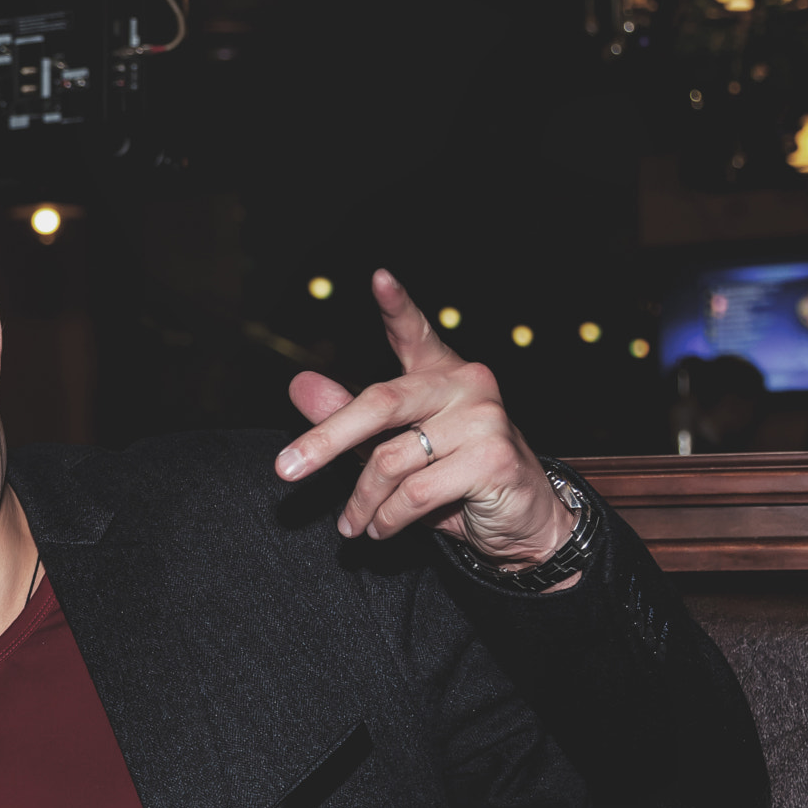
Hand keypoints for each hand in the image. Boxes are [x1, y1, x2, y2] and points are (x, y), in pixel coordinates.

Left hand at [272, 270, 578, 586]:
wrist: (521, 522)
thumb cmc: (452, 477)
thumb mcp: (395, 446)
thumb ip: (348, 417)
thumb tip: (298, 385)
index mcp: (442, 373)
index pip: (415, 332)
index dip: (397, 306)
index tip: (379, 278)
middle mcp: (467, 384)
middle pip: (380, 403)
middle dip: (326, 439)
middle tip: (285, 470)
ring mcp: (485, 419)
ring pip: (391, 462)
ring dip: (362, 502)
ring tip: (355, 524)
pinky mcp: (494, 459)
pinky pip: (415, 493)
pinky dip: (388, 519)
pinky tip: (382, 528)